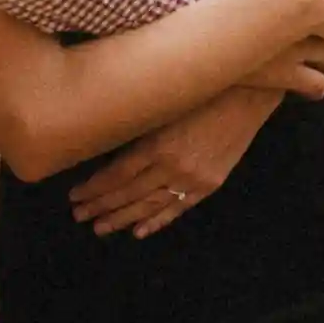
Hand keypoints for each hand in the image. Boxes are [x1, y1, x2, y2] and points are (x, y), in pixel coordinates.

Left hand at [71, 85, 277, 235]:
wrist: (248, 95)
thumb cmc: (203, 91)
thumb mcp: (166, 106)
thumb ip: (141, 130)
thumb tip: (109, 150)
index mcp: (158, 143)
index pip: (116, 175)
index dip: (94, 188)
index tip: (75, 195)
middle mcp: (172, 166)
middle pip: (128, 193)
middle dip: (101, 206)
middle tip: (79, 216)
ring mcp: (192, 178)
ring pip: (149, 205)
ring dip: (122, 218)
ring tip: (99, 228)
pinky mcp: (209, 185)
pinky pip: (177, 208)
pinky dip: (157, 221)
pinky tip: (138, 231)